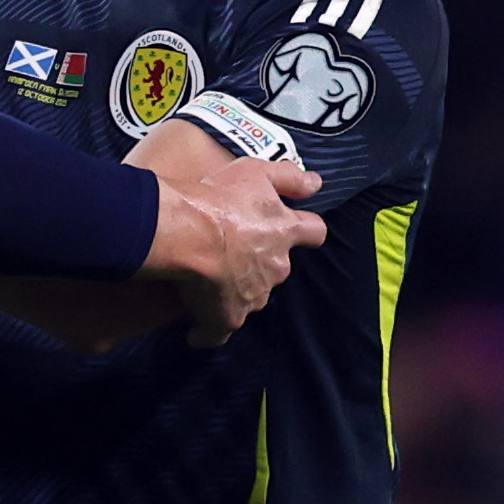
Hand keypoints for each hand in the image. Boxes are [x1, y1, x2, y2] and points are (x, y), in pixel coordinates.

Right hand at [144, 154, 323, 344]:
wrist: (186, 233)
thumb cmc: (219, 200)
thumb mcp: (256, 173)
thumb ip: (289, 178)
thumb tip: (317, 183)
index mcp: (285, 232)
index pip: (313, 232)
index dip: (306, 230)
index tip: (297, 230)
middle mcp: (276, 267)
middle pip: (278, 266)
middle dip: (261, 259)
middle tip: (234, 247)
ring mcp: (254, 296)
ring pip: (252, 294)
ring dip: (237, 287)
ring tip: (209, 279)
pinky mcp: (227, 317)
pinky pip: (220, 329)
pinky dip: (209, 329)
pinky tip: (197, 330)